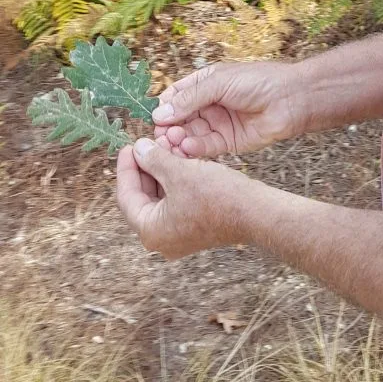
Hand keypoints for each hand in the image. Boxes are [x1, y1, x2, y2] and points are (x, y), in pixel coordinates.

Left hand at [116, 137, 255, 258]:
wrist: (254, 212)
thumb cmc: (217, 195)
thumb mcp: (181, 172)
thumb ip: (155, 160)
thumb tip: (139, 148)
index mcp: (150, 231)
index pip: (126, 196)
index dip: (127, 167)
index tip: (130, 145)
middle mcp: (161, 239)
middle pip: (142, 197)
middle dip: (145, 168)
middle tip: (148, 144)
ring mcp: (178, 235)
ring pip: (160, 198)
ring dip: (161, 172)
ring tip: (165, 147)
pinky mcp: (193, 229)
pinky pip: (175, 202)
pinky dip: (174, 182)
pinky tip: (179, 160)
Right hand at [151, 60, 302, 157]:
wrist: (291, 99)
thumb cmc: (258, 81)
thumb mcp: (220, 82)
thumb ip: (191, 98)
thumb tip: (159, 112)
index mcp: (206, 83)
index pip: (176, 96)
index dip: (164, 106)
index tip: (154, 117)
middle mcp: (209, 104)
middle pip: (179, 118)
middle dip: (168, 127)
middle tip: (161, 136)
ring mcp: (217, 124)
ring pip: (189, 135)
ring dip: (178, 140)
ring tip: (172, 142)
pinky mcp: (227, 142)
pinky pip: (205, 147)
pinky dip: (194, 149)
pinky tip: (187, 148)